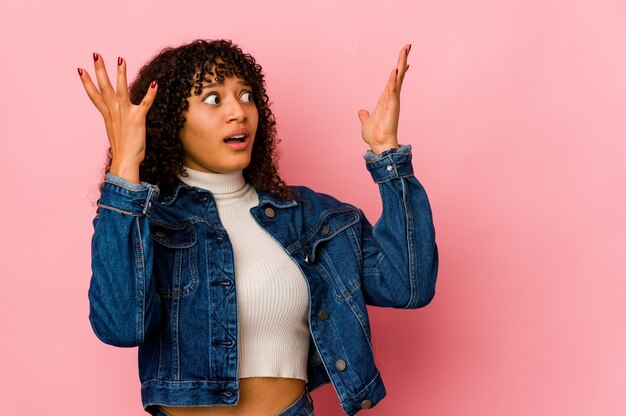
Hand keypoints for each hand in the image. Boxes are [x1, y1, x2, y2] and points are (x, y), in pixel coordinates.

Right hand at [78, 53, 157, 182]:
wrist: (125, 162)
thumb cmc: (123, 151)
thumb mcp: (117, 133)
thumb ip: (117, 123)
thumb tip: (118, 122)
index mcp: (108, 116)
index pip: (95, 96)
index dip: (87, 83)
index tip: (80, 69)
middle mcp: (114, 113)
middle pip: (104, 88)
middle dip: (100, 70)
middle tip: (96, 54)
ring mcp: (125, 115)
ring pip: (121, 90)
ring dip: (121, 74)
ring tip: (120, 59)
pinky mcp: (137, 119)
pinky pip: (145, 104)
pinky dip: (150, 94)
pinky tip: (154, 84)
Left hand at [357, 44, 409, 153]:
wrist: (378, 145)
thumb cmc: (374, 135)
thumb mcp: (366, 121)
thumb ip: (364, 115)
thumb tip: (361, 111)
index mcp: (386, 99)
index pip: (393, 80)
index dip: (400, 68)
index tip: (405, 57)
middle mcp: (392, 97)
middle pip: (399, 75)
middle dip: (403, 60)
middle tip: (408, 45)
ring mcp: (393, 101)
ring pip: (398, 78)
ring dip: (401, 64)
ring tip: (405, 50)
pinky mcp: (392, 106)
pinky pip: (392, 90)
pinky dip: (392, 80)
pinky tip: (394, 70)